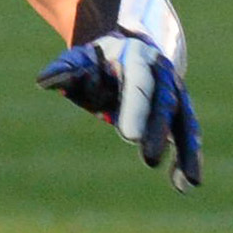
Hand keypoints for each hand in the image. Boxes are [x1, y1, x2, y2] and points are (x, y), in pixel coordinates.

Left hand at [40, 34, 202, 190]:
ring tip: (188, 182)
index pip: (139, 81)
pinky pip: (187, 135)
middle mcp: (163, 72)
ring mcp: (176, 92)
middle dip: (158, 131)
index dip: (136, 107)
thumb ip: (66, 70)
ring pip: (184, 120)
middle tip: (150, 159)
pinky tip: (185, 185)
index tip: (130, 136)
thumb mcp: (80, 60)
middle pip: (165, 102)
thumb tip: (43, 81)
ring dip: (187, 151)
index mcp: (138, 56)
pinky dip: (189, 158)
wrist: (129, 47)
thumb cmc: (97, 60)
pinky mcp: (181, 111)